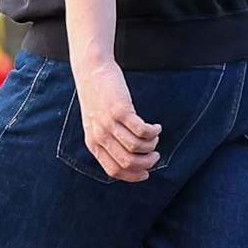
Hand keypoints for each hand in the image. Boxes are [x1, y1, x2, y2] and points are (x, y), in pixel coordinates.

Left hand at [74, 58, 159, 181]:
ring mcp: (109, 123)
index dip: (133, 175)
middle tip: (155, 155)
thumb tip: (132, 158)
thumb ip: (108, 142)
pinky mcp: (120, 110)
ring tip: (155, 138)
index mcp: (93, 144)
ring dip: (151, 146)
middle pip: (128, 162)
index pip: (114, 170)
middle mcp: (100, 136)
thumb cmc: (98, 99)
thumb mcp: (97, 125)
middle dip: (147, 163)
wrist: (91, 72)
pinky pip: (142, 130)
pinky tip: (156, 127)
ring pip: (137, 147)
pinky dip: (153, 132)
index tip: (147, 173)